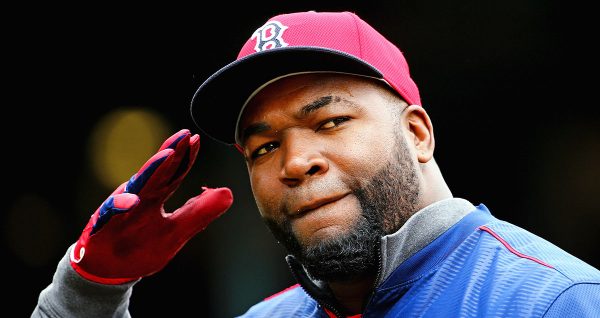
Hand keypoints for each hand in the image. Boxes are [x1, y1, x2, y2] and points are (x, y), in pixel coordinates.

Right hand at [70, 129, 232, 283]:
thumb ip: (199, 213)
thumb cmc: (140, 247)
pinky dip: (120, 206)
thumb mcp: (176, 232)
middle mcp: (138, 199)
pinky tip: (131, 201)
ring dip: (151, 170)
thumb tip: (228, 193)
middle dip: (171, 152)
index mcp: (155, 198)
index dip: (184, 158)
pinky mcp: (104, 226)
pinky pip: (111, 215)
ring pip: (137, 187)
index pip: (173, 175)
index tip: (196, 139)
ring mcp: (120, 211)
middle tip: (184, 135)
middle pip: (157, 173)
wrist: (106, 270)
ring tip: (167, 156)